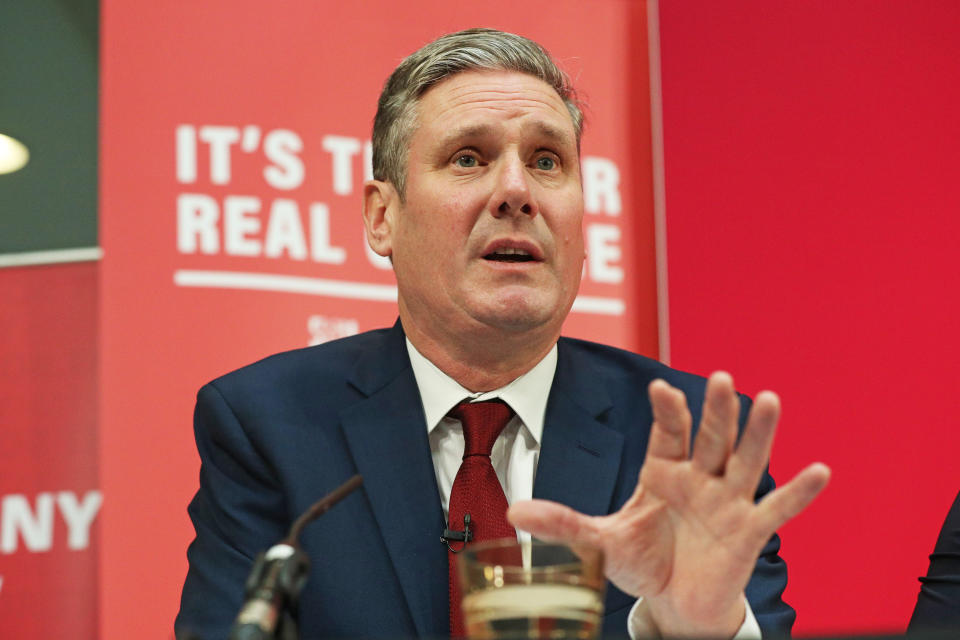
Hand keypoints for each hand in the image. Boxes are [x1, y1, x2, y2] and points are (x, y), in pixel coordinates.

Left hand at [508, 372, 829, 637]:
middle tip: (721, 378)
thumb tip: (513, 510)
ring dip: (757, 434)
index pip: (667, 433)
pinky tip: (821, 470)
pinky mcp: (748, 531)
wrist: (674, 601)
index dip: (666, 411)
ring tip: (771, 400)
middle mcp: (699, 477)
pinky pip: (777, 510)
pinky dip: (798, 493)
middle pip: (709, 438)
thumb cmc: (643, 560)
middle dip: (715, 411)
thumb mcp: (601, 541)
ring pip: (744, 461)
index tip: (659, 387)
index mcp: (663, 470)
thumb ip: (564, 523)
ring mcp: (727, 501)